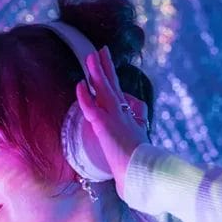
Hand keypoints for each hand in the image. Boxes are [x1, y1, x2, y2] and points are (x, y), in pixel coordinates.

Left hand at [74, 45, 149, 200]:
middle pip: (112, 84)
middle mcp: (122, 112)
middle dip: (105, 66)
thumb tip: (137, 118)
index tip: (104, 59)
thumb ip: (135, 128)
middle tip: (100, 50)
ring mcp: (114, 117)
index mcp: (127, 115)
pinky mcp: (105, 126)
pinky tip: (79, 85)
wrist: (142, 172)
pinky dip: (85, 96)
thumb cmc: (140, 163)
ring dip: (97, 72)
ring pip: (104, 90)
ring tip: (91, 55)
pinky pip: (91, 107)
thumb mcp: (138, 141)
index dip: (110, 74)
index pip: (117, 90)